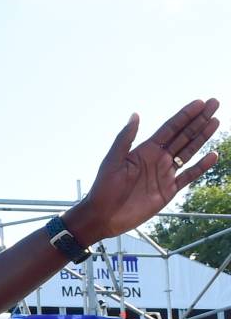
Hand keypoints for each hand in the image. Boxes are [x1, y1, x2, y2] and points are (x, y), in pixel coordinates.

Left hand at [70, 99, 219, 244]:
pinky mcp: (168, 190)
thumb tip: (135, 114)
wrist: (104, 216)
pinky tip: (213, 155)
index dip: (184, 115)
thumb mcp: (113, 161)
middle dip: (198, 120)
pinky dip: (201, 166)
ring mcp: (164, 174)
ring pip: (189, 152)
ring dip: (202, 137)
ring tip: (215, 121)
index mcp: (144, 150)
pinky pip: (188, 176)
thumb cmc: (103, 188)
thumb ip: (125, 139)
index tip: (200, 102)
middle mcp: (157, 159)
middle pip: (183, 135)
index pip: (169, 128)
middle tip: (214, 103)